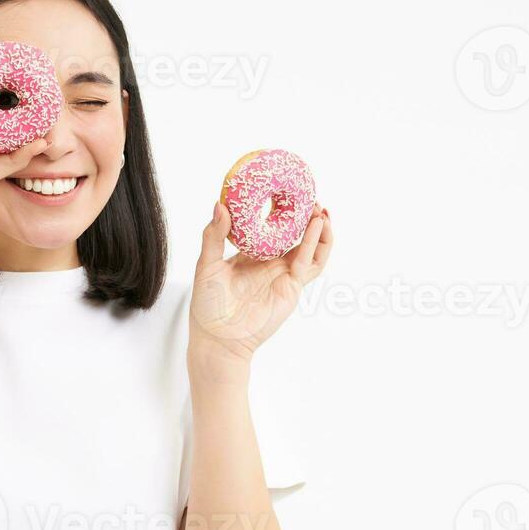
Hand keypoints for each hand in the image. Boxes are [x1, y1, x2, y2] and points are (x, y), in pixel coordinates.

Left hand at [189, 200, 332, 366]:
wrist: (217, 339)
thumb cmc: (208, 306)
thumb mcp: (207, 264)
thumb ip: (214, 235)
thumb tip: (219, 204)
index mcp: (252, 255)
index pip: (272, 228)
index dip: (282, 211)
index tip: (286, 190)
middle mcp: (271, 264)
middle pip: (297, 236)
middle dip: (306, 217)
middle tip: (311, 196)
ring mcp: (283, 275)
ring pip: (310, 249)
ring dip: (319, 230)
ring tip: (321, 210)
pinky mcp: (291, 287)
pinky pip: (308, 263)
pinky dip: (315, 243)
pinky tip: (316, 225)